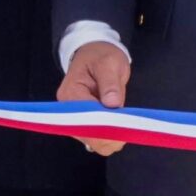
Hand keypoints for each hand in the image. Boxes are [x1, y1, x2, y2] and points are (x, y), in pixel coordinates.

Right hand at [56, 41, 131, 155]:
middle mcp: (67, 109)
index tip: (125, 125)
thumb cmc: (101, 56)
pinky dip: (109, 137)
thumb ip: (110, 83)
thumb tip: (112, 104)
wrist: (95, 55)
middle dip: (109, 136)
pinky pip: (95, 138)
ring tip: (125, 124)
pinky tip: (119, 127)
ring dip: (111, 138)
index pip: (86, 120)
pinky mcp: (83, 122)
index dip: (106, 127)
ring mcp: (74, 117)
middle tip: (129, 126)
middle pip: (87, 135)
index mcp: (71, 93)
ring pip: (92, 141)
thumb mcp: (109, 63)